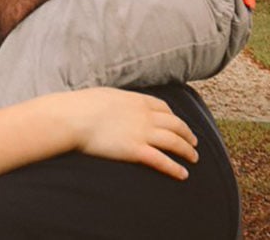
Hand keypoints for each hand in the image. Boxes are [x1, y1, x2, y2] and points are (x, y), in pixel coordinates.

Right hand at [68, 88, 198, 180]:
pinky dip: (175, 168)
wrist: (74, 117)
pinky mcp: (136, 151)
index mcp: (136, 100)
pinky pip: (162, 161)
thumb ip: (117, 100)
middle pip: (175, 124)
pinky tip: (183, 174)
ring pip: (174, 142)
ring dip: (187, 151)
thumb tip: (115, 103)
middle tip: (194, 142)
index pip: (163, 107)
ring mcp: (142, 133)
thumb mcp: (105, 95)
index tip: (177, 123)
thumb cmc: (83, 105)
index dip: (174, 117)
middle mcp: (144, 115)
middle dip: (187, 134)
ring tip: (194, 158)